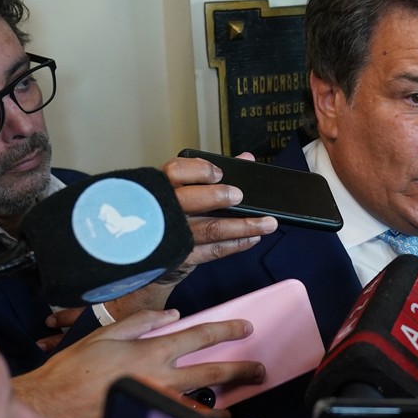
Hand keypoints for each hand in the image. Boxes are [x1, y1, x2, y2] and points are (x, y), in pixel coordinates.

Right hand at [13, 309, 263, 417]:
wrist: (48, 410)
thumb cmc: (70, 373)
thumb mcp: (103, 336)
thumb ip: (140, 323)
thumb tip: (170, 315)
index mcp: (151, 351)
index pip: (200, 335)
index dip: (227, 329)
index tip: (246, 327)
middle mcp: (160, 378)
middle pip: (213, 373)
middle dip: (242, 369)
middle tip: (259, 369)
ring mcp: (156, 404)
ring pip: (203, 402)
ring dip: (225, 402)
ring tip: (237, 401)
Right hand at [155, 153, 277, 284]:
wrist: (150, 256)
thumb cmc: (170, 214)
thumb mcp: (184, 189)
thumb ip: (214, 173)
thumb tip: (246, 159)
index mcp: (162, 187)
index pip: (175, 171)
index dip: (199, 170)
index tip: (219, 173)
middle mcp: (164, 211)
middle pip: (189, 200)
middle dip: (218, 197)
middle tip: (240, 195)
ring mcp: (173, 237)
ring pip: (210, 229)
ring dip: (243, 226)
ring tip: (267, 223)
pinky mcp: (183, 258)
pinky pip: (215, 250)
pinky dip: (237, 244)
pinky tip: (254, 237)